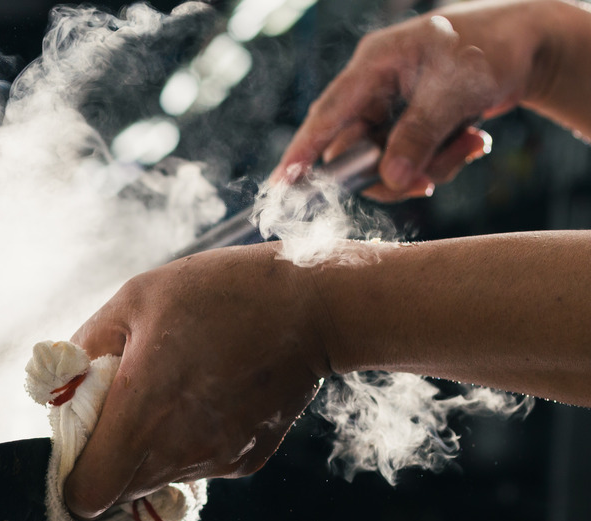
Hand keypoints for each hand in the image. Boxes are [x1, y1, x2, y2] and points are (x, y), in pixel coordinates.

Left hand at [63, 243, 331, 519]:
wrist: (315, 307)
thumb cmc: (220, 295)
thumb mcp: (134, 300)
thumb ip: (85, 348)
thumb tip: (59, 385)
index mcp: (141, 416)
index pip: (87, 495)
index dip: (72, 478)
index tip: (76, 443)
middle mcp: (177, 453)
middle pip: (119, 491)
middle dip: (107, 459)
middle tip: (119, 406)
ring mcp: (215, 462)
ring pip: (157, 479)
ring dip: (149, 448)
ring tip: (170, 389)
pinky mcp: (245, 462)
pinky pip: (197, 465)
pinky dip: (188, 441)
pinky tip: (207, 395)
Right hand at [273, 0, 566, 200]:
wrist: (530, 42)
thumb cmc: (492, 48)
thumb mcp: (456, 90)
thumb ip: (419, 135)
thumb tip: (390, 177)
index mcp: (374, 64)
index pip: (328, 114)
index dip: (302, 151)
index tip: (282, 185)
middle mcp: (375, 88)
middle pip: (356, 150)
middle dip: (393, 172)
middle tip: (428, 182)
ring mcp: (391, 107)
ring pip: (385, 161)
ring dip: (428, 166)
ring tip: (471, 146)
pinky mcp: (409, 123)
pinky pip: (409, 159)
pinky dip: (441, 161)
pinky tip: (473, 142)